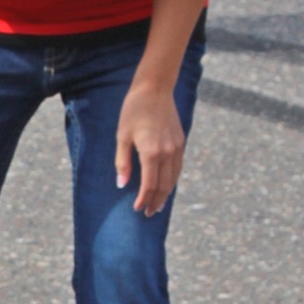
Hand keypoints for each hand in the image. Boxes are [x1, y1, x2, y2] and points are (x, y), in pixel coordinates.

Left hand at [115, 81, 184, 214]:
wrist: (154, 89)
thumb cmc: (133, 111)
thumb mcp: (122, 137)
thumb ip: (122, 162)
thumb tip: (121, 185)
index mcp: (151, 152)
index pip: (149, 185)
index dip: (144, 199)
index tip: (138, 209)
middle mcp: (167, 152)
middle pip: (164, 185)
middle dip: (156, 201)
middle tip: (149, 213)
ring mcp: (177, 147)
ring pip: (174, 178)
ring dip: (166, 193)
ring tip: (158, 205)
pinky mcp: (181, 142)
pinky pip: (178, 167)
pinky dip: (173, 179)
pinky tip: (167, 185)